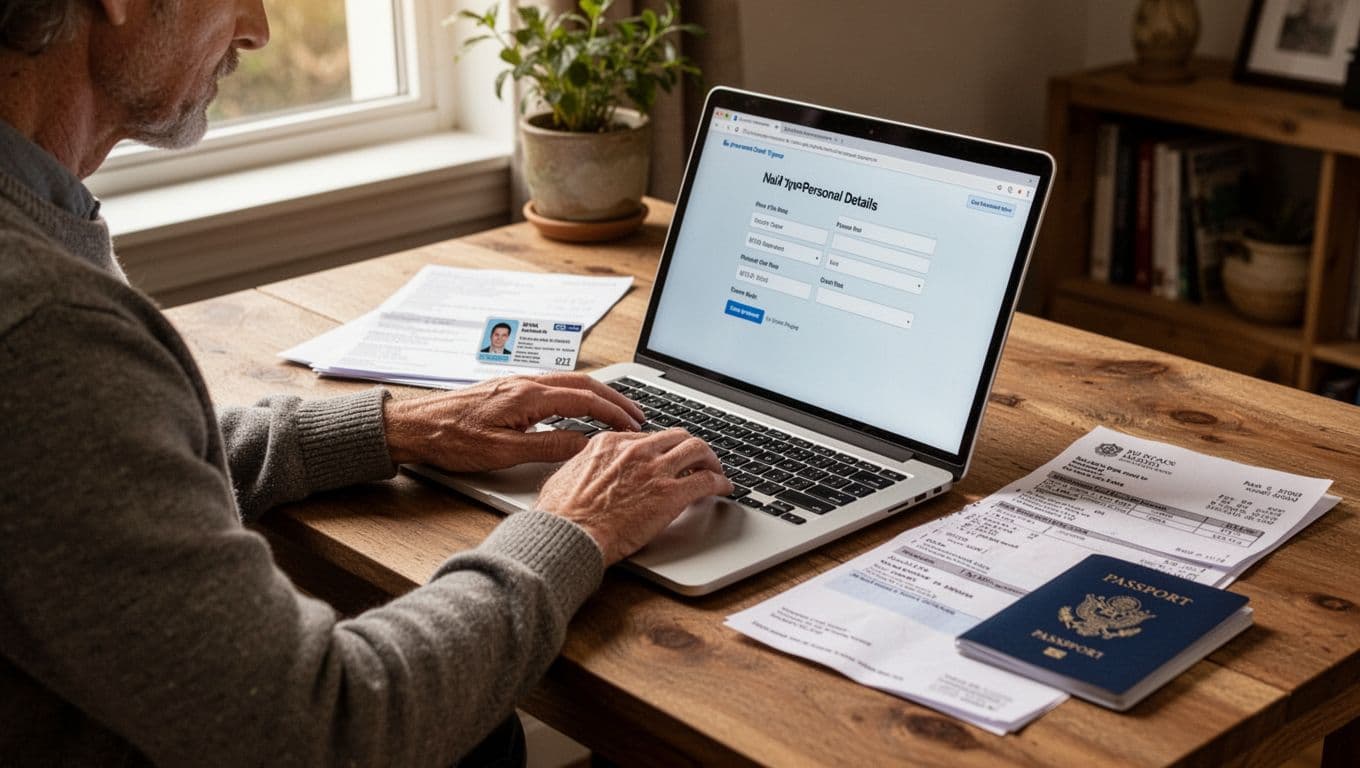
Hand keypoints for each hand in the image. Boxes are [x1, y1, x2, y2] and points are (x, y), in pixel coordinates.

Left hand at [383, 373, 644, 471]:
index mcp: (528, 396)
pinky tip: (578, 410)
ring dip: (596, 396)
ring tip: (615, 412)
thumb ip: (548, 447)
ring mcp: (516, 384)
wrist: (413, 426)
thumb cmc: (450, 439)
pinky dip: (576, 396)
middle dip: (614, 399)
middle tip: (636, 416)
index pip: (585, 400)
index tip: (633, 425)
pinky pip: (553, 387)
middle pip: (583, 384)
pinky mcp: (507, 390)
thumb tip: (584, 444)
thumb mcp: (502, 453)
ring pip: (569, 383)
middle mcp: (525, 383)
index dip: (614, 412)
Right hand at [535, 429, 732, 564]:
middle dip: (691, 447)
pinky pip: (706, 480)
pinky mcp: (671, 493)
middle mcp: (635, 449)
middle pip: (676, 436)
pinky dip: (720, 482)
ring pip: (697, 450)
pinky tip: (724, 489)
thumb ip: (581, 468)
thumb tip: (582, 472)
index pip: (647, 437)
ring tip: (715, 471)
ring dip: (710, 460)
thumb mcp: (564, 477)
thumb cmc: (561, 515)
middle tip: (698, 460)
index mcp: (609, 443)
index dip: (662, 449)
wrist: (570, 533)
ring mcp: (655, 469)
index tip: (667, 458)